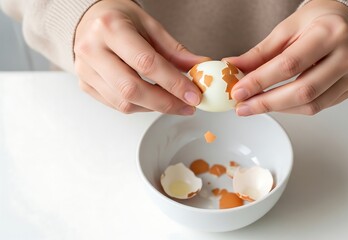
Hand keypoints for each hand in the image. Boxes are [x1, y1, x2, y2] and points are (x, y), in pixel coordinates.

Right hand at [74, 0, 208, 113]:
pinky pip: (116, 105)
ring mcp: (85, 69)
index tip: (193, 95)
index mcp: (110, 28)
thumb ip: (175, 51)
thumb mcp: (151, 26)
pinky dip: (140, 107)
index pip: (146, 63)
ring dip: (154, 107)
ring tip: (174, 103)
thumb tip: (201, 68)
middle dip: (165, 103)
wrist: (91, 19)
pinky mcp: (85, 84)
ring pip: (123, 102)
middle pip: (132, 89)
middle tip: (187, 106)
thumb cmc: (121, 20)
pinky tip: (153, 100)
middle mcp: (92, 49)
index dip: (173, 83)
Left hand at [225, 0, 347, 115]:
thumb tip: (234, 67)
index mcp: (330, 32)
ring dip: (279, 109)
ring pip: (312, 104)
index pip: (289, 64)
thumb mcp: (288, 28)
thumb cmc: (320, 20)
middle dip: (267, 102)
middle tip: (243, 106)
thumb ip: (261, 52)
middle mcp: (347, 55)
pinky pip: (319, 106)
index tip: (239, 91)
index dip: (260, 81)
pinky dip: (294, 109)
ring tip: (255, 106)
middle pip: (303, 90)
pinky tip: (277, 104)